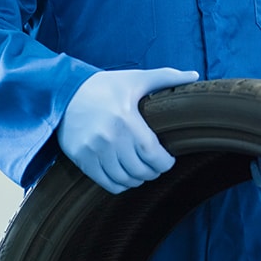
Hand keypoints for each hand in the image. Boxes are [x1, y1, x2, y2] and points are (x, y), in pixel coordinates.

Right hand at [57, 67, 198, 193]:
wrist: (65, 92)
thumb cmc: (105, 85)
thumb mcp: (136, 78)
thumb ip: (166, 77)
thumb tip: (194, 75)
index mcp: (126, 118)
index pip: (152, 154)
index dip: (164, 163)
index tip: (168, 160)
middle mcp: (110, 137)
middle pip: (140, 170)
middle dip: (152, 172)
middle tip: (155, 166)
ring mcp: (94, 150)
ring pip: (124, 179)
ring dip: (137, 179)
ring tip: (141, 171)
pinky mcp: (82, 158)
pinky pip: (106, 183)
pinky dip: (119, 185)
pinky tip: (124, 176)